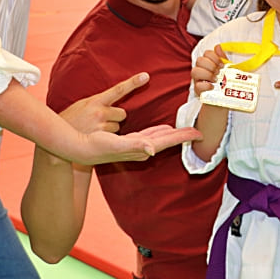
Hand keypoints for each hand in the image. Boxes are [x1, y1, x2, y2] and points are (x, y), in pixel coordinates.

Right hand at [60, 73, 146, 133]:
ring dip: (111, 127)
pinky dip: (110, 137)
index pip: (118, 89)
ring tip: (96, 129)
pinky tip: (97, 136)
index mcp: (95, 101)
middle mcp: (99, 112)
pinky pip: (114, 135)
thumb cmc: (72, 119)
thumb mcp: (84, 104)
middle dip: (115, 117)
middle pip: (122, 113)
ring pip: (118, 125)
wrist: (59, 137)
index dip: (133, 82)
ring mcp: (101, 126)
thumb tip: (114, 98)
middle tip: (101, 120)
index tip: (146, 76)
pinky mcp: (101, 138)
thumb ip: (99, 101)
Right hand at [79, 125, 201, 164]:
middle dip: (182, 135)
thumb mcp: (116, 144)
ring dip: (172, 133)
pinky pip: (150, 135)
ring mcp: (136, 144)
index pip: (168, 141)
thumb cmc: (96, 146)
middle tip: (197, 131)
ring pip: (159, 137)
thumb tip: (153, 149)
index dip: (183, 137)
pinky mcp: (129, 140)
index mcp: (142, 147)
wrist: (80, 149)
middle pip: (167, 140)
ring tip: (183, 129)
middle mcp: (142, 147)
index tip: (199, 134)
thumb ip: (135, 145)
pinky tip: (161, 128)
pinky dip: (159, 131)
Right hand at [192, 45, 225, 95]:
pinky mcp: (198, 90)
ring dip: (207, 74)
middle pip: (200, 60)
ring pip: (194, 71)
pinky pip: (197, 85)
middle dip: (211, 65)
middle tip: (219, 72)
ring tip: (216, 80)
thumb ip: (223, 58)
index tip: (222, 64)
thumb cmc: (225, 82)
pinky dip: (205, 85)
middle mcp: (201, 69)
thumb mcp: (227, 69)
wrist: (224, 99)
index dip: (214, 57)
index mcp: (208, 63)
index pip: (207, 53)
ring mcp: (198, 80)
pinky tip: (212, 86)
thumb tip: (218, 46)